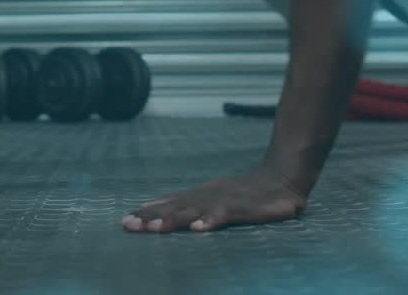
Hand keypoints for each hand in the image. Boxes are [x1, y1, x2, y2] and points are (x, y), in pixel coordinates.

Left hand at [122, 171, 306, 232]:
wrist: (282, 178)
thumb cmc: (247, 193)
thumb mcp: (214, 197)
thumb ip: (190, 204)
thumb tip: (160, 209)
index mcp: (199, 195)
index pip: (168, 204)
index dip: (147, 212)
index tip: (125, 220)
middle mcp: (206, 196)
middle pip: (174, 208)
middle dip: (150, 217)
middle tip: (128, 224)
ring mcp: (223, 201)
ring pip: (193, 211)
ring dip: (172, 220)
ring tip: (154, 228)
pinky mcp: (241, 208)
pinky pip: (223, 215)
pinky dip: (210, 221)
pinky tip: (198, 229)